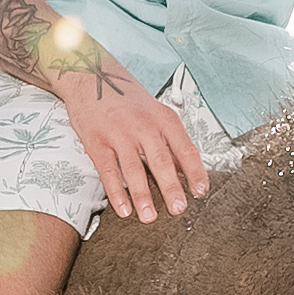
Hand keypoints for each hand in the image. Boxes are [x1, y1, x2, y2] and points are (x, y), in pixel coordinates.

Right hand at [53, 65, 211, 222]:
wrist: (93, 78)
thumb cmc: (126, 99)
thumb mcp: (155, 113)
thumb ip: (170, 142)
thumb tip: (184, 172)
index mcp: (164, 119)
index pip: (185, 149)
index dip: (195, 172)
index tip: (200, 191)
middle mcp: (144, 126)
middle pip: (160, 161)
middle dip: (171, 187)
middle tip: (178, 208)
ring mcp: (119, 134)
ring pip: (134, 169)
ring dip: (142, 196)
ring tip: (150, 216)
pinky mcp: (97, 142)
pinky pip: (108, 171)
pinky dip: (116, 192)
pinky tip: (123, 208)